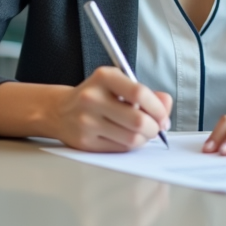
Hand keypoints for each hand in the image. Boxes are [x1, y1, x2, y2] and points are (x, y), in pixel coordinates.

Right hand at [50, 66, 171, 152]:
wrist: (60, 111)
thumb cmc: (96, 96)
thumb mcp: (119, 84)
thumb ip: (147, 93)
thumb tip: (166, 103)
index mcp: (104, 77)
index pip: (140, 93)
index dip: (158, 108)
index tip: (163, 115)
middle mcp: (93, 97)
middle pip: (138, 120)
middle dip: (154, 127)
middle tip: (156, 127)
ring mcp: (87, 121)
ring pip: (131, 138)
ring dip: (144, 138)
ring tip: (141, 133)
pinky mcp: (85, 141)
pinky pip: (120, 149)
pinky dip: (130, 145)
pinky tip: (127, 138)